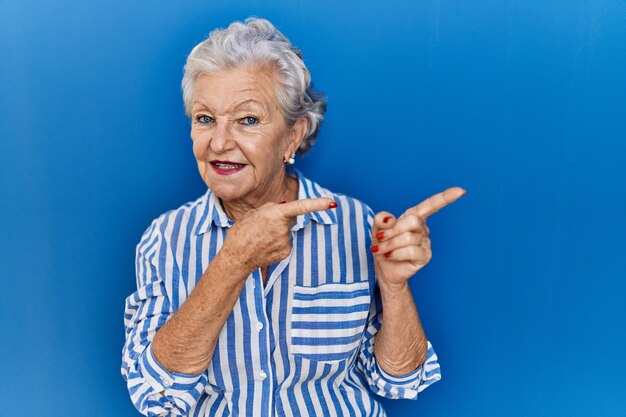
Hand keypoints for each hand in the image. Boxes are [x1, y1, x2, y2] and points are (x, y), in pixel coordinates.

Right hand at [221, 197, 335, 272]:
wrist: (236, 257)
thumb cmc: (242, 232)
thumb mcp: (254, 212)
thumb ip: (272, 207)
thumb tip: (285, 205)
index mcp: (276, 214)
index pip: (300, 207)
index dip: (318, 204)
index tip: (332, 203)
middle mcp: (283, 228)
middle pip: (290, 219)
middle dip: (280, 219)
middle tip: (262, 225)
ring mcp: (286, 241)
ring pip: (286, 231)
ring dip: (277, 232)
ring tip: (261, 237)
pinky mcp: (286, 252)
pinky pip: (285, 242)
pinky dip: (277, 242)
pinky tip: (265, 246)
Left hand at [371, 187, 466, 289]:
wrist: (384, 268)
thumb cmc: (383, 245)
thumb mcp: (377, 229)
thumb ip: (381, 219)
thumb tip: (390, 219)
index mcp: (414, 216)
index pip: (431, 205)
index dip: (445, 197)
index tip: (461, 191)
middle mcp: (423, 228)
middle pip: (413, 221)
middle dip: (393, 230)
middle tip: (381, 238)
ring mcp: (426, 242)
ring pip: (408, 238)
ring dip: (389, 244)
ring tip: (383, 250)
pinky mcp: (425, 256)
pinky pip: (410, 251)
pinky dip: (395, 253)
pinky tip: (390, 256)